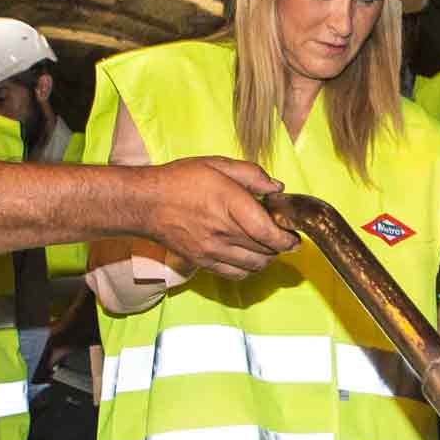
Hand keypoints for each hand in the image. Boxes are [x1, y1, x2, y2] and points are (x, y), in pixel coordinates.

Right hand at [146, 156, 297, 278]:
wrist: (145, 203)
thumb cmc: (180, 180)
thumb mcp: (217, 164)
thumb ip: (252, 174)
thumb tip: (277, 188)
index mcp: (229, 203)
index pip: (268, 232)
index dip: (287, 238)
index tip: (294, 236)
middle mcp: (221, 231)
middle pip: (265, 251)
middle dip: (281, 246)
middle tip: (284, 237)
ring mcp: (211, 250)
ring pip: (254, 265)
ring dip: (267, 259)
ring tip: (269, 248)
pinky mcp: (203, 262)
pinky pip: (236, 275)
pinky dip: (249, 269)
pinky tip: (250, 257)